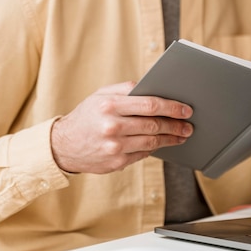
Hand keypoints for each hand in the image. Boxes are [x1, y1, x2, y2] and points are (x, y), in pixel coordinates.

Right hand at [51, 81, 192, 173]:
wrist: (63, 146)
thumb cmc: (86, 116)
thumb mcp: (101, 95)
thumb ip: (126, 89)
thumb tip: (153, 87)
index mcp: (110, 105)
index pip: (150, 104)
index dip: (172, 107)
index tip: (186, 109)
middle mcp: (112, 126)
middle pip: (154, 125)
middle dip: (175, 125)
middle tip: (188, 125)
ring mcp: (114, 147)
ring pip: (152, 142)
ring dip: (170, 139)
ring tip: (181, 135)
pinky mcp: (116, 163)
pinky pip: (143, 153)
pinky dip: (154, 147)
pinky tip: (161, 143)